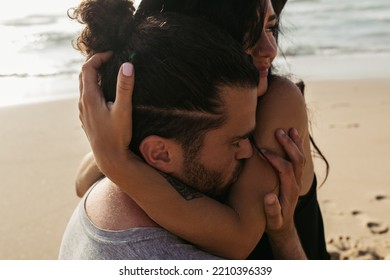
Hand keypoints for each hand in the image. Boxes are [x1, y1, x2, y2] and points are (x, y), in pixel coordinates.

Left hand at [78, 51, 134, 174]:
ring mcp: (83, 111)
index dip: (99, 57)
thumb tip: (127, 65)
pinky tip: (106, 94)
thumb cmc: (117, 135)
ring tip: (110, 73)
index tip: (113, 54)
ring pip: (84, 86)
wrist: (109, 158)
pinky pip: (87, 97)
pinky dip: (95, 88)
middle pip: (83, 75)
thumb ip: (125, 87)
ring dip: (95, 76)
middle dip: (95, 63)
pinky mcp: (87, 119)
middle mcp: (83, 103)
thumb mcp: (123, 110)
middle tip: (111, 59)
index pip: (88, 67)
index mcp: (89, 97)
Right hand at [261, 128, 304, 234]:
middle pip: (297, 160)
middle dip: (288, 145)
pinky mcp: (295, 178)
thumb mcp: (272, 221)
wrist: (283, 227)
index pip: (284, 169)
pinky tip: (293, 137)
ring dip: (296, 143)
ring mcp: (297, 180)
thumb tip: (269, 196)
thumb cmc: (274, 223)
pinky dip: (297, 147)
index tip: (261, 150)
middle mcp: (296, 183)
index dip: (274, 158)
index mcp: (290, 190)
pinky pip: (299, 160)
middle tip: (278, 131)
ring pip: (300, 158)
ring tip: (291, 129)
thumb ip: (271, 210)